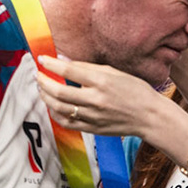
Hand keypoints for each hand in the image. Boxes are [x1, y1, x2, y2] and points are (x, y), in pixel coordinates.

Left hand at [35, 55, 187, 152]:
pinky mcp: (92, 128)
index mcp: (102, 81)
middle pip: (58, 91)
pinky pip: (66, 122)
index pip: (69, 71)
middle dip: (43, 81)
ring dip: (45, 97)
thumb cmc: (134, 90)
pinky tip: (52, 106)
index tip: (42, 59)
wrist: (149, 116)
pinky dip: (54, 114)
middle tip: (38, 75)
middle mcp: (95, 99)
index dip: (51, 64)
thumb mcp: (114, 72)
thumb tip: (63, 60)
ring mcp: (92, 116)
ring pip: (59, 108)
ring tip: (42, 89)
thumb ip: (87, 67)